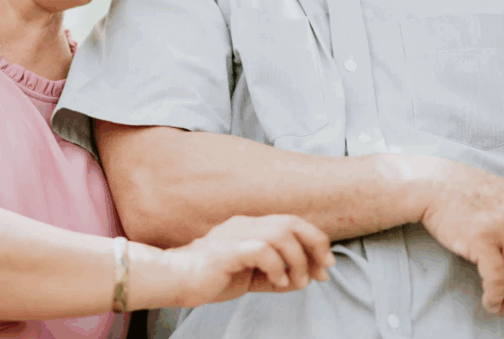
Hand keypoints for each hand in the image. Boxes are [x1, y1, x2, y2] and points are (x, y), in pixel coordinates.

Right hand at [166, 214, 335, 307]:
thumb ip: (277, 274)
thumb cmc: (212, 278)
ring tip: (296, 282)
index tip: (327, 265)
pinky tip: (278, 281)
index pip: (292, 223)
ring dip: (297, 260)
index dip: (315, 241)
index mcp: (252, 226)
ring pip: (280, 234)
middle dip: (315, 244)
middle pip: (291, 222)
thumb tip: (305, 278)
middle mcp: (246, 224)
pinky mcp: (226, 250)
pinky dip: (277, 264)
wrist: (176, 280)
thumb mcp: (252, 277)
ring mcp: (235, 234)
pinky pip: (261, 249)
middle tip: (323, 271)